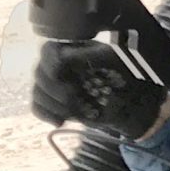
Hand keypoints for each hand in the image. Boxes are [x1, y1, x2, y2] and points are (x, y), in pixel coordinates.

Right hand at [32, 41, 167, 139]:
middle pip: (39, 73)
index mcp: (71, 49)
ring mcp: (53, 84)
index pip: (48, 50)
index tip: (59, 71)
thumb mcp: (113, 60)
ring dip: (54, 104)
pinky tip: (61, 121)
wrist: (131, 102)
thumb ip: (89, 57)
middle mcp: (58, 65)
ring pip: (37, 92)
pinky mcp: (53, 102)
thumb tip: (63, 58)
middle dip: (54, 89)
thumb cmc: (125, 75)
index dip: (49, 60)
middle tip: (74, 97)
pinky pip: (37, 107)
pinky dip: (46, 115)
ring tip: (76, 111)